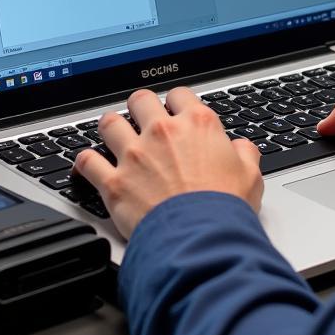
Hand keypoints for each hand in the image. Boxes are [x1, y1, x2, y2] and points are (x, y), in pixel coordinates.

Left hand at [74, 87, 263, 239]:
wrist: (201, 241)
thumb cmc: (224, 209)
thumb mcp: (250, 176)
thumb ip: (244, 154)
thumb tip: (242, 148)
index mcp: (197, 125)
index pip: (179, 94)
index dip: (176, 103)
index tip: (175, 112)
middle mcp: (163, 133)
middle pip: (140, 99)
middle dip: (140, 107)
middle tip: (141, 119)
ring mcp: (135, 155)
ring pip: (109, 123)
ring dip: (111, 127)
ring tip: (113, 134)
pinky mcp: (114, 182)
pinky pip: (87, 161)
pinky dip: (84, 162)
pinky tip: (87, 163)